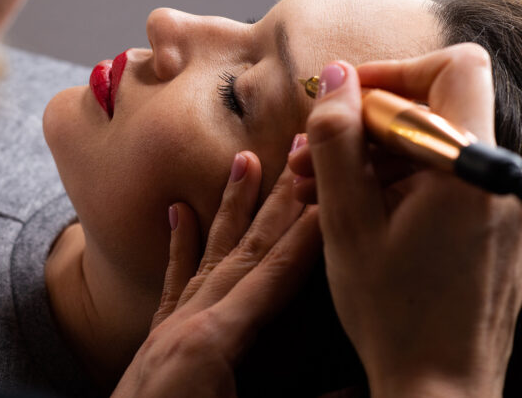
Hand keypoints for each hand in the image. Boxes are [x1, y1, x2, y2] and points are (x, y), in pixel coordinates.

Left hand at [113, 152, 320, 397]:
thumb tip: (366, 388)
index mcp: (215, 341)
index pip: (275, 273)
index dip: (310, 233)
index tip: (331, 189)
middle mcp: (189, 322)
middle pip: (246, 248)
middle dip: (277, 199)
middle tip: (297, 148)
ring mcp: (168, 327)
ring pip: (209, 254)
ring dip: (232, 206)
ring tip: (245, 160)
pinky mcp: (155, 339)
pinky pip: (171, 281)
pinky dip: (180, 243)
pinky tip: (177, 211)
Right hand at [289, 44, 521, 397]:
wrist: (438, 384)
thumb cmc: (393, 310)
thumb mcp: (346, 221)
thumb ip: (338, 141)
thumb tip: (335, 77)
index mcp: (469, 167)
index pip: (454, 68)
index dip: (395, 72)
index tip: (346, 99)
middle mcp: (494, 176)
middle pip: (435, 107)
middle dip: (365, 123)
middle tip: (310, 154)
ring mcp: (495, 203)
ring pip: (429, 146)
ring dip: (368, 156)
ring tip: (312, 187)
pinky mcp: (487, 225)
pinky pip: (438, 179)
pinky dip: (391, 183)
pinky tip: (344, 207)